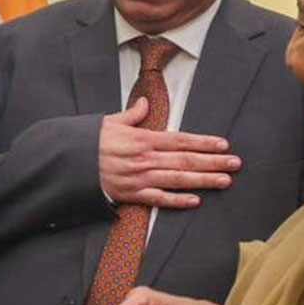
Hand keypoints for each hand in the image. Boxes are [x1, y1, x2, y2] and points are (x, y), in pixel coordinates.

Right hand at [98, 97, 239, 208]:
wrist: (68, 162)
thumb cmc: (88, 141)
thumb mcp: (110, 121)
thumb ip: (132, 114)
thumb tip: (145, 104)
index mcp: (143, 139)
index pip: (180, 140)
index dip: (203, 142)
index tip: (223, 144)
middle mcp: (145, 158)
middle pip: (186, 160)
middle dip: (213, 162)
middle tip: (235, 164)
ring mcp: (140, 178)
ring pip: (178, 179)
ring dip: (204, 180)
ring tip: (224, 181)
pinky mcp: (131, 194)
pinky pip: (159, 199)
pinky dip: (177, 200)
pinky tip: (195, 200)